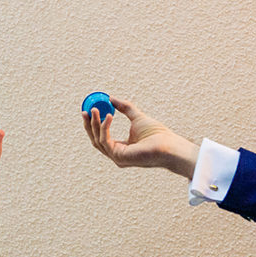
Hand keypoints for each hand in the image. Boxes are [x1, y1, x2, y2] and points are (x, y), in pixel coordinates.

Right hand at [82, 97, 198, 177]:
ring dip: (95, 124)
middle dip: (89, 125)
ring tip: (96, 110)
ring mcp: (117, 158)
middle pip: (95, 140)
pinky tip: (108, 116)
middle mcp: (117, 155)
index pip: (101, 137)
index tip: (89, 111)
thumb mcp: (137, 117)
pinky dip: (104, 128)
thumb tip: (111, 98)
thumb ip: (124, 108)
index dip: (93, 125)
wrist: (169, 145)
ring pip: (98, 140)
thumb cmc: (158, 135)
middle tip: (86, 111)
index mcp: (121, 148)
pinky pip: (105, 141)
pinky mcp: (119, 157)